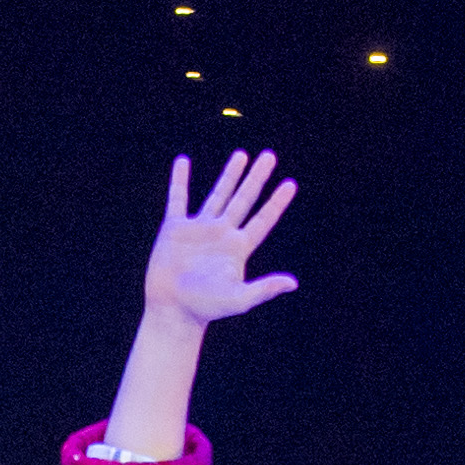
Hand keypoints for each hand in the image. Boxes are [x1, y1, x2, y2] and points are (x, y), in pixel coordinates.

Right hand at [142, 148, 299, 331]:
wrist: (171, 309)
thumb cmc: (204, 307)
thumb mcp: (238, 299)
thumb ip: (264, 289)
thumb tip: (292, 283)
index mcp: (238, 247)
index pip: (263, 219)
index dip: (277, 203)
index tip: (290, 184)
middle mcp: (221, 234)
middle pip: (244, 199)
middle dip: (257, 178)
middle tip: (269, 156)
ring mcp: (198, 229)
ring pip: (218, 195)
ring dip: (230, 175)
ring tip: (241, 155)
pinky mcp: (174, 229)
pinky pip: (178, 199)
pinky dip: (179, 180)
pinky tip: (183, 162)